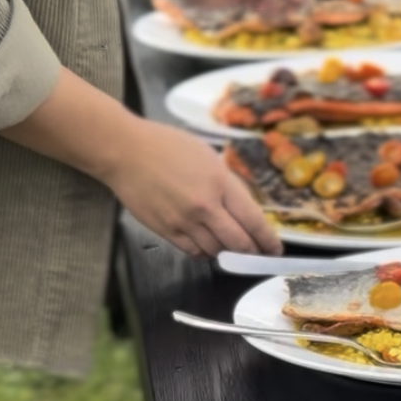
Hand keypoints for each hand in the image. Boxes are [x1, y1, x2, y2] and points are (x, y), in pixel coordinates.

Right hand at [105, 115, 282, 257]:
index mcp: (220, 182)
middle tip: (257, 254)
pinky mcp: (166, 231)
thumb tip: (242, 210)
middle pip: (238, 243)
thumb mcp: (207, 156)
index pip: (253, 220)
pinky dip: (204, 252)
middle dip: (251, 252)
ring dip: (226, 252)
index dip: (267, 239)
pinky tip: (207, 246)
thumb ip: (226, 184)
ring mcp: (184, 221)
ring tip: (230, 247)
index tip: (274, 249)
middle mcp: (205, 206)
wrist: (125, 151)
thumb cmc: (166, 146)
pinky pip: (193, 251)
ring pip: (216, 251)